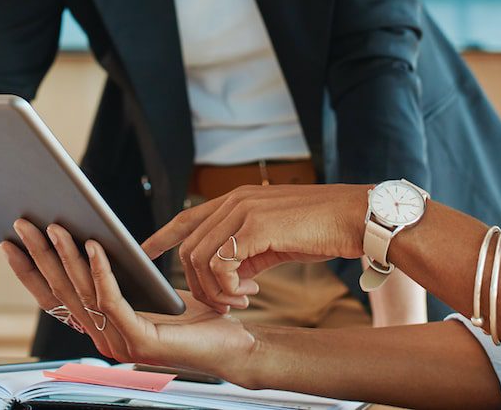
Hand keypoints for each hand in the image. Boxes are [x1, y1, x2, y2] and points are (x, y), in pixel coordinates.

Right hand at [1, 221, 257, 380]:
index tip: (9, 242)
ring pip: (82, 293)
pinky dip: (100, 270)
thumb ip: (121, 276)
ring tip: (55, 226)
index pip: (54, 298)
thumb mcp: (149, 290)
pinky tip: (94, 245)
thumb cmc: (196, 316)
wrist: (234, 343)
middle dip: (39, 255)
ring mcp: (119, 343)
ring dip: (65, 256)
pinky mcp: (140, 340)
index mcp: (101, 327)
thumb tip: (90, 238)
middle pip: (61, 292)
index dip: (29, 271)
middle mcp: (103, 338)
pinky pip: (112, 299)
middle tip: (23, 223)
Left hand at [140, 184, 369, 314]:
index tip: (145, 251)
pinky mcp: (256, 226)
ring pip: (200, 259)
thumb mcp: (276, 239)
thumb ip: (247, 250)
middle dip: (200, 285)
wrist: (355, 217)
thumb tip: (229, 275)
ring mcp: (244, 211)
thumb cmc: (322, 228)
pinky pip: (221, 265)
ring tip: (241, 300)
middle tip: (228, 302)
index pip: (188, 217)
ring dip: (215, 290)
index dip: (163, 236)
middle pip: (190, 248)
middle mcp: (235, 200)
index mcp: (239, 199)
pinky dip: (228, 287)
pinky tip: (250, 292)